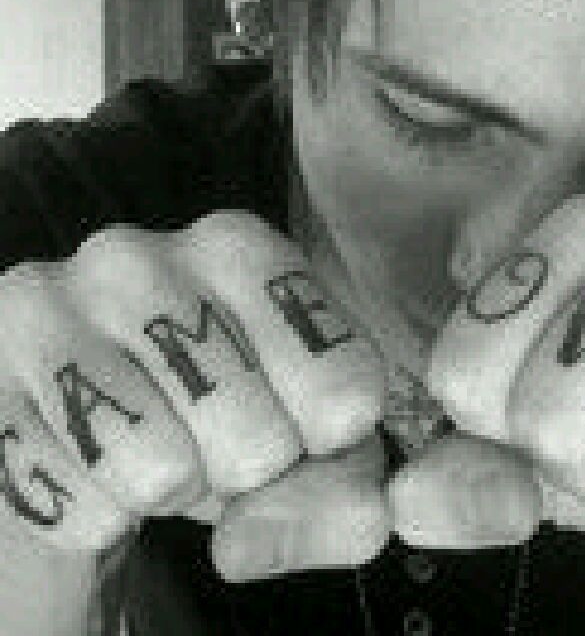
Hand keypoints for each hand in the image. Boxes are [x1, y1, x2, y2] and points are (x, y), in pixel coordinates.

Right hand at [0, 210, 389, 581]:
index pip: (344, 391)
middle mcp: (138, 255)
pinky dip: (99, 517)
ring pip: (163, 471)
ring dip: (169, 495)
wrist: (93, 441)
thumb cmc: (220, 422)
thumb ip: (346, 487)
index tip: (304, 427)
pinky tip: (90, 468)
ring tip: (155, 449)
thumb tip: (344, 528)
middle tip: (212, 441)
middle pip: (259, 440)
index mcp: (239, 247)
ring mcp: (48, 307)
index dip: (329, 446)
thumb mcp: (307, 444)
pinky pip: (81, 508)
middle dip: (244, 474)